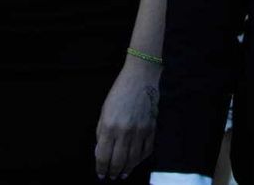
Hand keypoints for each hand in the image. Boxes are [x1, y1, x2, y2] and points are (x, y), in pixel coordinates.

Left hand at [95, 57, 158, 178]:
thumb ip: (101, 132)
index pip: (103, 156)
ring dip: (127, 169)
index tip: (101, 174)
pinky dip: (140, 159)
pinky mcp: (152, 129)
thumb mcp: (104, 111)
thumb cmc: (119, 92)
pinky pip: (147, 150)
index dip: (101, 168)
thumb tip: (101, 151)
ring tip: (123, 174)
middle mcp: (124, 132)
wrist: (141, 78)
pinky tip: (136, 162)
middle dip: (113, 172)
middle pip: (118, 161)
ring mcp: (140, 131)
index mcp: (109, 126)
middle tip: (112, 176)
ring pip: (133, 159)